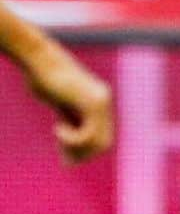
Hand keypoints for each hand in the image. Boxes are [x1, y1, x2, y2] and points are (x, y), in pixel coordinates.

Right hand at [23, 39, 113, 162]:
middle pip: (104, 144)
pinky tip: (57, 127)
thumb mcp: (61, 102)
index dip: (84, 151)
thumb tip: (73, 145)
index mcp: (100, 102)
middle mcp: (105, 102)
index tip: (64, 151)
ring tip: (59, 137)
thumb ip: (72, 119)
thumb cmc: (44, 78)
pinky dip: (71, 139)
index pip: (102, 139)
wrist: (40, 59)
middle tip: (62, 151)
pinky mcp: (91, 102)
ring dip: (76, 147)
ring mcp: (101, 102)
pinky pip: (88, 134)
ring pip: (99, 143)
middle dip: (81, 153)